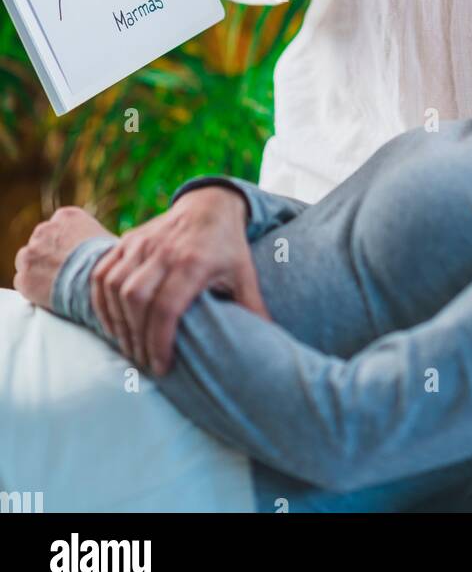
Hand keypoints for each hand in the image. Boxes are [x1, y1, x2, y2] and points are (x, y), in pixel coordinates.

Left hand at [14, 207, 113, 308]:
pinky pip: (24, 282)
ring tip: (57, 284)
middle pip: (41, 242)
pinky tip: (50, 294)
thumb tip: (105, 246)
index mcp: (66, 216)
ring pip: (28, 261)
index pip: (58, 227)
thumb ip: (95, 237)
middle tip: (64, 271)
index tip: (72, 256)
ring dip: (38, 270)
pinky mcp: (24, 276)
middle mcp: (45, 229)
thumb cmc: (111, 262)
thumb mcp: (107, 238)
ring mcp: (31, 252)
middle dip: (49, 255)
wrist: (99, 284)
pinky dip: (33, 289)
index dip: (64, 244)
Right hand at [90, 186, 270, 376]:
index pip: (166, 308)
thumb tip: (269, 344)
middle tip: (144, 362)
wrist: (210, 204)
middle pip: (136, 300)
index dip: (159, 342)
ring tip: (130, 347)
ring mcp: (142, 243)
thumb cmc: (228, 247)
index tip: (162, 367)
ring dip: (118, 323)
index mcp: (194, 261)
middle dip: (136, 339)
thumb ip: (252, 310)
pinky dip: (102, 302)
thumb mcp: (245, 276)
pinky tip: (113, 324)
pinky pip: (102, 274)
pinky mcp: (127, 240)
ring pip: (115, 288)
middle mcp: (163, 251)